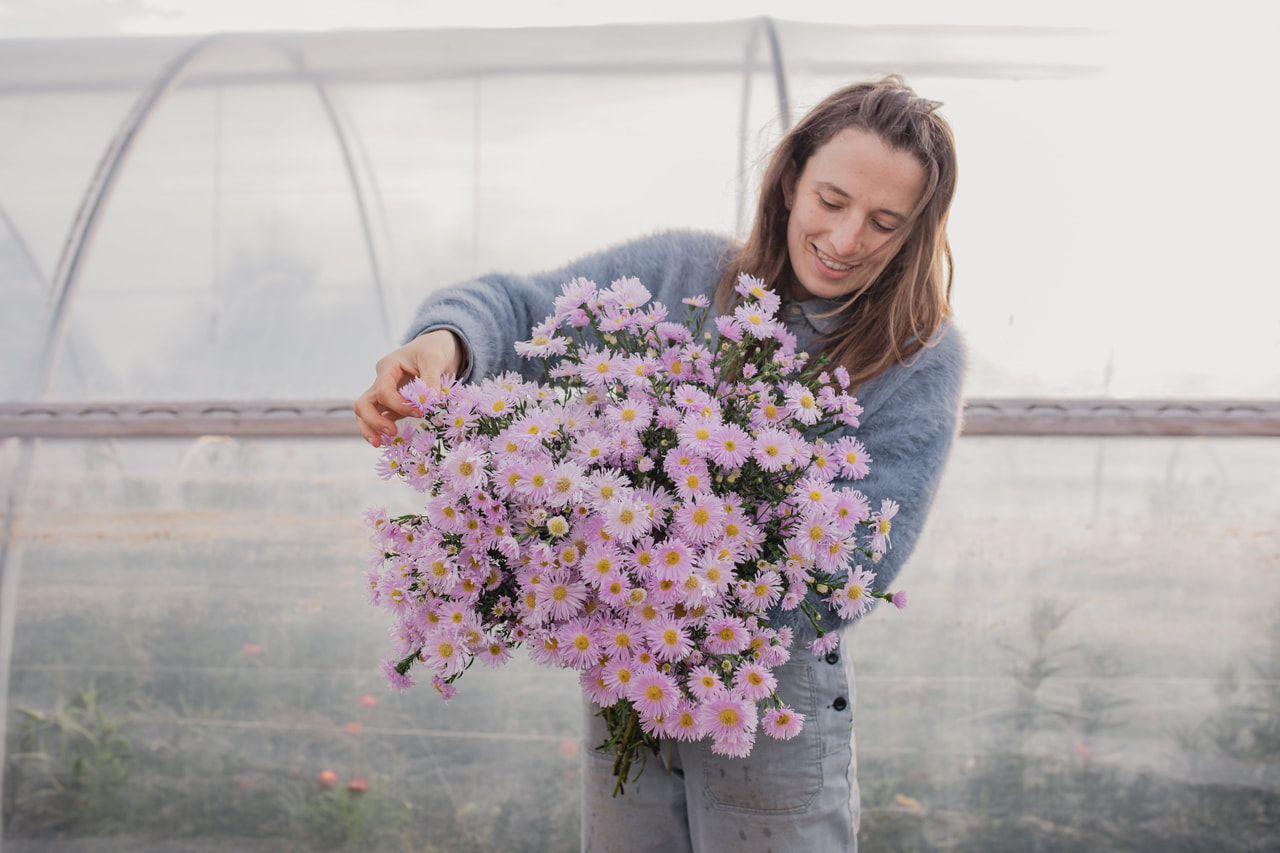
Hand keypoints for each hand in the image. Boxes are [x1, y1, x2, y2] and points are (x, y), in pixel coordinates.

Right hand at [354, 329, 462, 446]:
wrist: (437, 349)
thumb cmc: (433, 349)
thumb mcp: (435, 359)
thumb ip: (431, 379)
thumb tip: (431, 400)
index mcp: (387, 367)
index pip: (383, 391)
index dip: (399, 405)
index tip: (420, 412)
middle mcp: (381, 381)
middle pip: (364, 403)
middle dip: (373, 421)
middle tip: (391, 433)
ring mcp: (385, 394)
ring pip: (366, 414)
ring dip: (371, 429)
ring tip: (381, 444)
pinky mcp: (394, 405)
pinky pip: (382, 418)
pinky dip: (382, 430)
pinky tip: (390, 441)